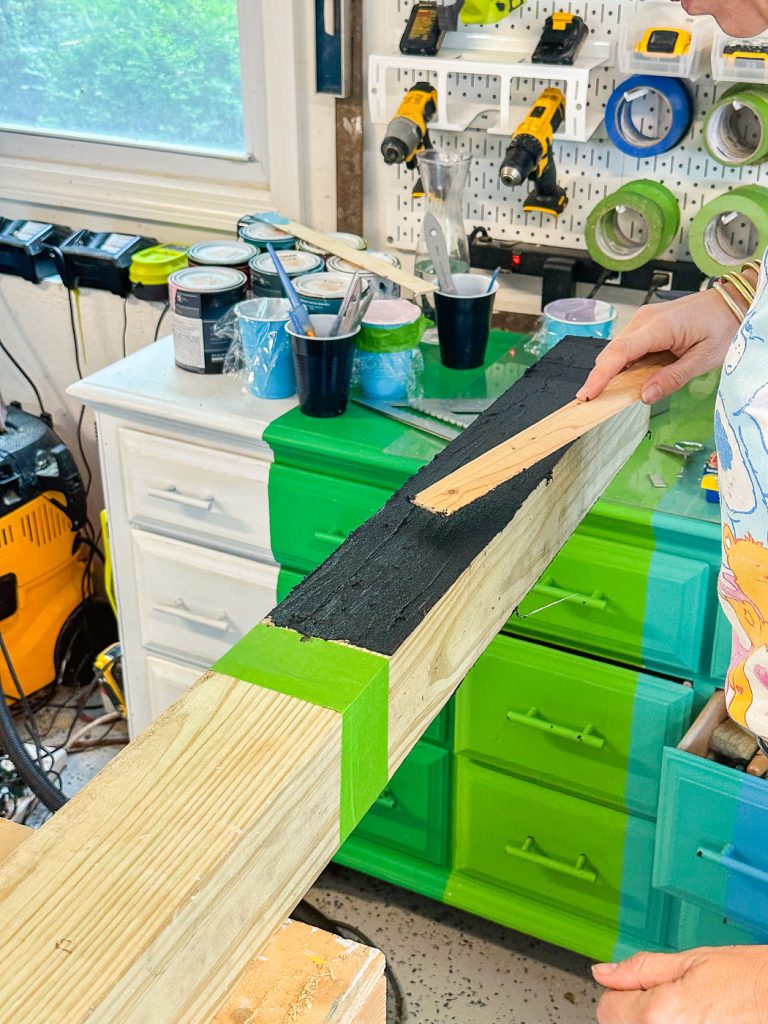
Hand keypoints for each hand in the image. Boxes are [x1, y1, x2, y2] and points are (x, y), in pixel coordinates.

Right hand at [575, 290, 737, 403]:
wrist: (733, 302)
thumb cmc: (724, 325)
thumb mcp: (704, 359)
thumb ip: (673, 378)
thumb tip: (645, 396)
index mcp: (659, 326)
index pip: (619, 352)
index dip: (600, 376)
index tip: (586, 395)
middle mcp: (645, 319)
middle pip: (612, 353)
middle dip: (602, 378)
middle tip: (598, 403)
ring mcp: (643, 320)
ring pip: (618, 351)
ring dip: (615, 372)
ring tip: (618, 393)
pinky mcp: (646, 324)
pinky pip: (628, 347)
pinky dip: (625, 364)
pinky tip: (634, 377)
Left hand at [594, 946, 767, 1023]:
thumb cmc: (747, 979)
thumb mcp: (691, 960)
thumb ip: (641, 969)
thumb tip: (604, 972)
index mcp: (657, 1013)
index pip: (607, 1009)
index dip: (621, 991)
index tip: (639, 984)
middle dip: (638, 1010)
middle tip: (672, 995)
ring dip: (657, 1022)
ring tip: (690, 1010)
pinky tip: (700, 1021)